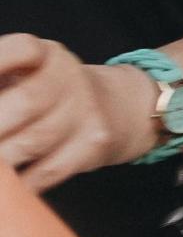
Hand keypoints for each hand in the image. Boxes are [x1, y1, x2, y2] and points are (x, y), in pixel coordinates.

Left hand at [0, 36, 154, 190]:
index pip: (22, 48)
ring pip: (34, 142)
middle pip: (27, 101)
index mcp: (44, 55)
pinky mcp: (94, 143)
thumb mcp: (24, 74)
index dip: (2, 62)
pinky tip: (6, 187)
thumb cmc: (47, 93)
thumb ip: (0, 83)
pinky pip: (48, 171)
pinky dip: (19, 184)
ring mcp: (85, 111)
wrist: (117, 108)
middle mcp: (68, 77)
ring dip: (1, 163)